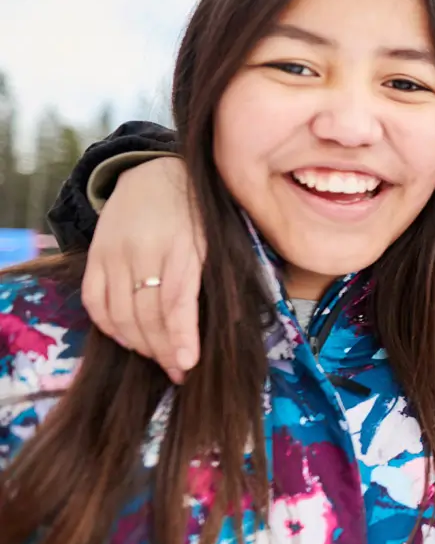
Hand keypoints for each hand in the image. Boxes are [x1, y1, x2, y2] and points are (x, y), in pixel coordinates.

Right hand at [80, 157, 204, 381]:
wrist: (153, 172)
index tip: (187, 365)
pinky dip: (111, 329)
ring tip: (161, 359)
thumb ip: (217, 275)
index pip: (176, 300)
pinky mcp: (94, 256)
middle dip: (164, 350)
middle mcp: (143, 250)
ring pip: (119, 315)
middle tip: (180, 372)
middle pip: (146, 315)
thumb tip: (232, 323)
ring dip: (141, 345)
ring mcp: (113, 254)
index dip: (180, 336)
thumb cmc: (198, 211)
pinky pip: (95, 304)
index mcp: (182, 245)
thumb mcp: (217, 236)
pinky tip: (130, 340)